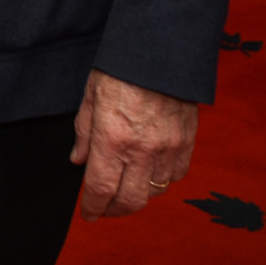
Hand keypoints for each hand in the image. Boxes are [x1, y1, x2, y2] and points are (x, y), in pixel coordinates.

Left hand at [70, 69, 197, 219]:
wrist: (161, 50)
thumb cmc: (121, 67)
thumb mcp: (91, 94)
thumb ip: (84, 132)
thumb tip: (78, 161)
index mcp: (112, 138)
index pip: (100, 189)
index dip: (93, 207)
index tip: (88, 214)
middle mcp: (142, 150)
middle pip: (131, 201)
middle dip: (115, 210)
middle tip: (106, 208)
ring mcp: (168, 148)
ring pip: (155, 191)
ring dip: (139, 193)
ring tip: (127, 185)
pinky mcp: (187, 141)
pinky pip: (177, 174)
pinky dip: (163, 179)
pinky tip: (152, 170)